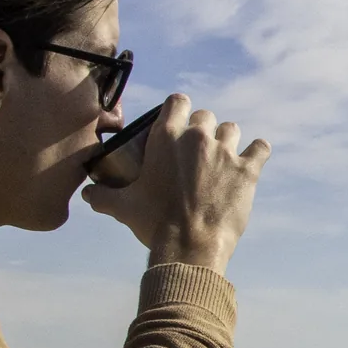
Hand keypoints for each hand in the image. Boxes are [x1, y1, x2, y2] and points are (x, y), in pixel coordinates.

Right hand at [83, 94, 270, 275]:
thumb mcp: (123, 207)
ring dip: (227, 141)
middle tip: (198, 151)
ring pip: (232, 130)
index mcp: (166, 137)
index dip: (179, 110)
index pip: (177, 101)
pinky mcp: (247, 170)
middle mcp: (197, 138)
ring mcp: (225, 152)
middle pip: (206, 117)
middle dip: (202, 130)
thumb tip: (87, 193)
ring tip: (223, 158)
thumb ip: (103, 195)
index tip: (179, 122)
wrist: (190, 246)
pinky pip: (261, 148)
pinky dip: (258, 152)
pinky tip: (253, 159)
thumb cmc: (154, 223)